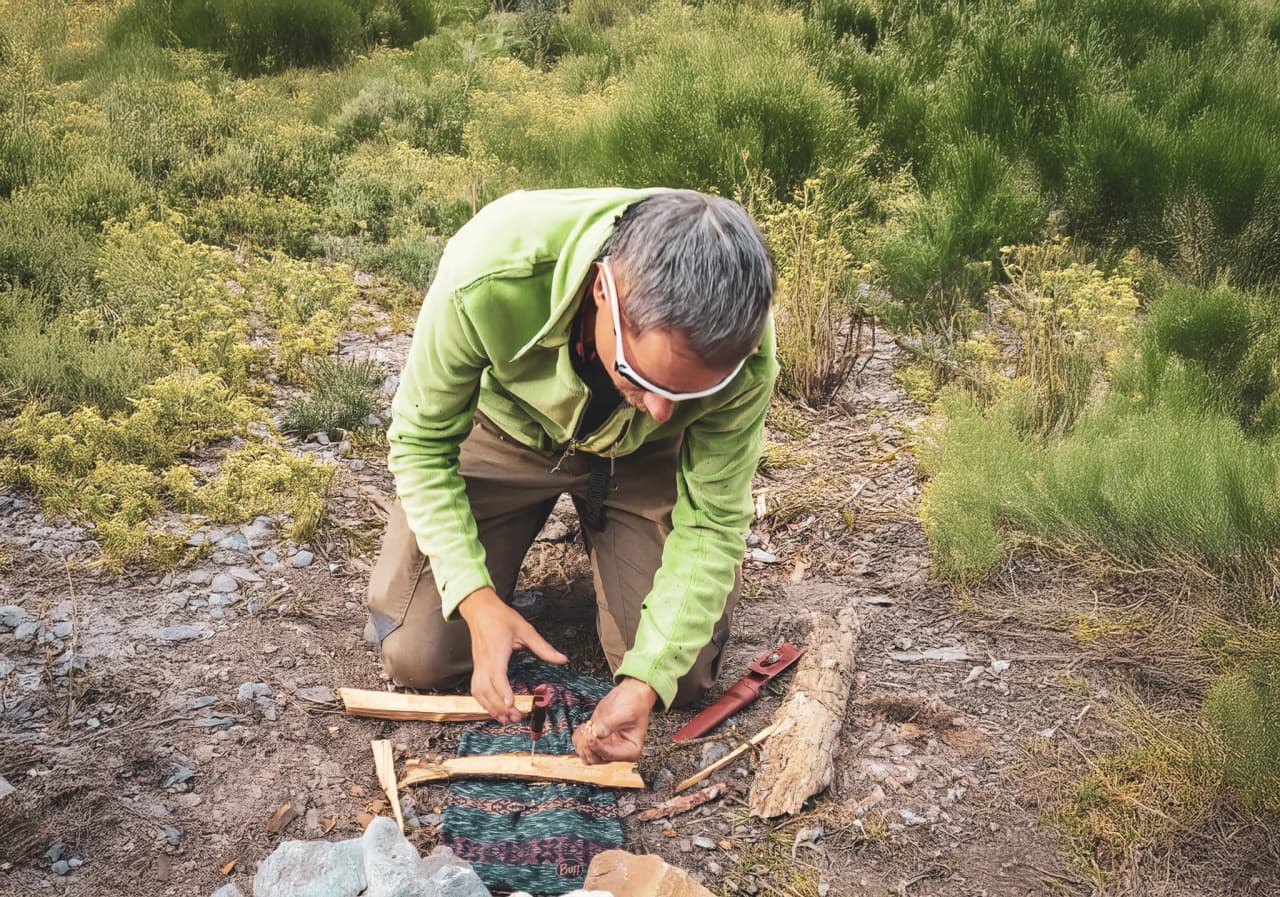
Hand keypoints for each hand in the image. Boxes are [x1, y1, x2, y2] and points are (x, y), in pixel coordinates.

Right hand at [458, 586, 565, 722]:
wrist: (479, 609)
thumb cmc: (501, 618)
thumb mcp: (525, 629)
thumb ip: (543, 647)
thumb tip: (562, 659)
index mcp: (496, 652)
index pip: (497, 675)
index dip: (502, 691)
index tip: (511, 704)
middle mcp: (484, 662)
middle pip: (487, 690)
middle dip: (500, 707)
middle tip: (516, 718)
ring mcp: (478, 665)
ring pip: (479, 692)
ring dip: (490, 707)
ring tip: (505, 719)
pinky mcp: (477, 666)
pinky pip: (476, 688)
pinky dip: (483, 701)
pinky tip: (493, 708)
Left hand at [573, 677, 655, 764]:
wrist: (631, 694)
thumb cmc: (635, 704)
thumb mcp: (626, 713)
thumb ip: (611, 724)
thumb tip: (597, 732)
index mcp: (630, 750)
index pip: (609, 755)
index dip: (597, 747)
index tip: (590, 736)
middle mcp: (617, 751)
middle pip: (595, 759)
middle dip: (587, 745)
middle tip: (587, 729)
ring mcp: (605, 746)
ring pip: (586, 755)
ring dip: (581, 743)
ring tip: (585, 726)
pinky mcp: (596, 739)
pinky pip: (582, 747)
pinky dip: (578, 738)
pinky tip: (583, 726)